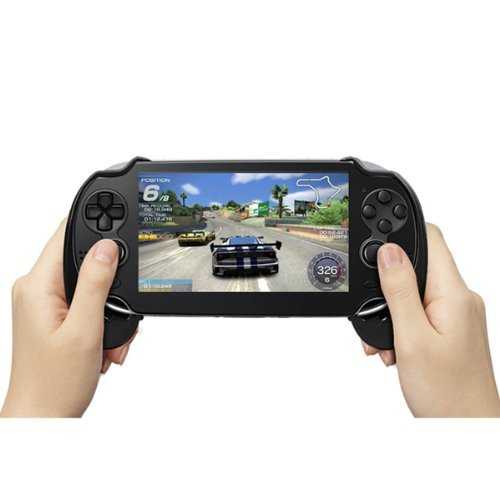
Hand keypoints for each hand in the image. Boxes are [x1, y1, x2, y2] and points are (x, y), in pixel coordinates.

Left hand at [1, 220, 135, 416]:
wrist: (43, 417)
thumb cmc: (55, 383)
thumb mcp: (84, 329)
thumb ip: (95, 283)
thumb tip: (107, 247)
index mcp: (37, 286)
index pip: (65, 235)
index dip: (94, 226)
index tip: (118, 222)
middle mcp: (36, 290)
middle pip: (84, 262)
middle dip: (110, 285)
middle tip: (115, 313)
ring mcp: (45, 303)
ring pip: (91, 285)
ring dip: (109, 309)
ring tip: (108, 339)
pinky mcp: (55, 316)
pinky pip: (87, 304)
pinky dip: (102, 321)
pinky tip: (103, 344)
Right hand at [362, 224, 499, 416]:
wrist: (466, 428)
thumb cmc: (447, 393)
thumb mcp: (412, 338)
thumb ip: (399, 290)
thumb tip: (389, 251)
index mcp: (454, 294)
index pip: (432, 238)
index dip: (402, 231)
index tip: (376, 233)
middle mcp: (460, 299)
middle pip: (418, 266)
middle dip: (388, 285)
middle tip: (377, 313)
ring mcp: (457, 315)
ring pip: (414, 292)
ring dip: (391, 312)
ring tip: (389, 342)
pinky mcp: (451, 329)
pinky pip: (420, 312)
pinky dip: (401, 325)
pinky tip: (396, 348)